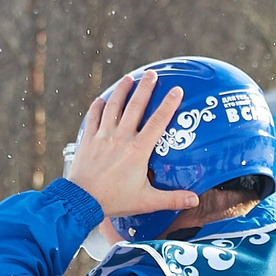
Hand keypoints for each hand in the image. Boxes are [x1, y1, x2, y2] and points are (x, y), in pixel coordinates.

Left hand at [64, 70, 195, 227]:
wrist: (80, 201)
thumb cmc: (113, 200)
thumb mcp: (146, 201)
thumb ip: (172, 199)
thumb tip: (195, 201)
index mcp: (138, 150)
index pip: (158, 121)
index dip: (169, 104)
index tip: (177, 90)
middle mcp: (121, 138)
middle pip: (135, 106)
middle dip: (145, 87)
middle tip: (152, 74)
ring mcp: (103, 136)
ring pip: (113, 106)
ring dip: (122, 90)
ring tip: (129, 78)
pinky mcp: (88, 139)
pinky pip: (93, 117)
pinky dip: (98, 106)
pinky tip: (102, 99)